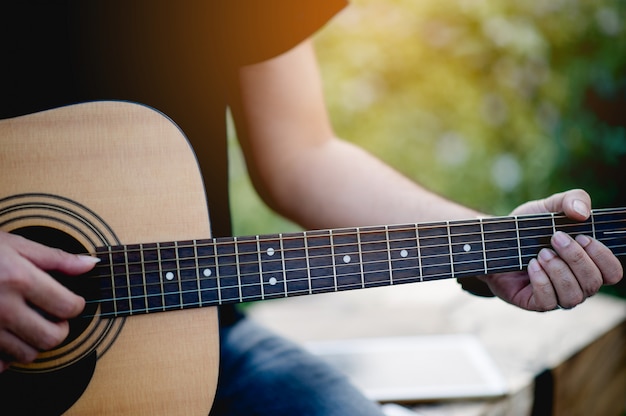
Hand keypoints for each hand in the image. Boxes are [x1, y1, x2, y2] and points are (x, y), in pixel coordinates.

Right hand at [0, 231, 97, 371]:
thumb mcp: (16, 245)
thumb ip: (56, 258)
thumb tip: (91, 264)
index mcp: (18, 278)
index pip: (67, 307)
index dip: (76, 305)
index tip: (70, 302)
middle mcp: (1, 306)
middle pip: (51, 338)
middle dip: (60, 330)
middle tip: (54, 318)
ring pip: (26, 355)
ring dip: (34, 343)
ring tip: (28, 325)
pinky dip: (6, 357)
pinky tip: (4, 337)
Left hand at [480, 189, 622, 310]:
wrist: (494, 241)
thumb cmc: (527, 228)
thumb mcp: (548, 207)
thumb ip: (572, 200)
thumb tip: (583, 212)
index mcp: (587, 264)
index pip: (612, 272)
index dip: (603, 257)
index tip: (582, 237)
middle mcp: (577, 284)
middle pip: (593, 283)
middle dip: (576, 258)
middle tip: (555, 238)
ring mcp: (557, 296)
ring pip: (573, 296)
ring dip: (559, 271)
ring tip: (541, 253)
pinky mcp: (534, 303)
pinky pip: (548, 302)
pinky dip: (542, 282)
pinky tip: (531, 265)